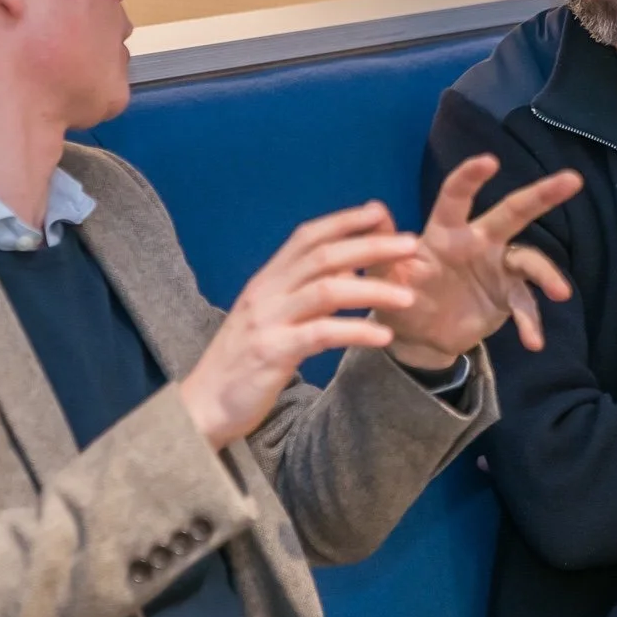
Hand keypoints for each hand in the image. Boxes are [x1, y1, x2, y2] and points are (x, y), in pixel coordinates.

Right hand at [180, 206, 424, 449]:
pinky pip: (321, 334)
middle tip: (412, 245)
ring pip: (327, 290)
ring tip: (408, 296)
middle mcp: (266, 292)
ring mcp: (268, 320)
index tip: (381, 212)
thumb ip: (303, 290)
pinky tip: (384, 336)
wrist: (204, 404)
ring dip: (373, 290)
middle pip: (324, 256)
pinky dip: (356, 331)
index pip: (307, 237)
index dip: (344, 220)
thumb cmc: (245, 358)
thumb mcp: (271, 315)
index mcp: (267, 279)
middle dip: (371, 247)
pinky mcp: (272, 352)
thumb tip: (349, 267)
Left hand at [370, 155, 583, 370]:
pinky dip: (531, 322)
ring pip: (530, 259)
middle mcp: (478, 242)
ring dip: (547, 274)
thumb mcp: (383, 280)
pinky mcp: (508, 295)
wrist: (420, 339)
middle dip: (542, 194)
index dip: (471, 178)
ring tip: (560, 293)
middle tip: (572, 179)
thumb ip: (381, 249)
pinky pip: (526, 304)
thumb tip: (375, 209)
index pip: (457, 198)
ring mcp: (497, 267)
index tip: (489, 161)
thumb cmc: (399, 300)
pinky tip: (533, 342)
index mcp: (445, 233)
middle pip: (513, 212)